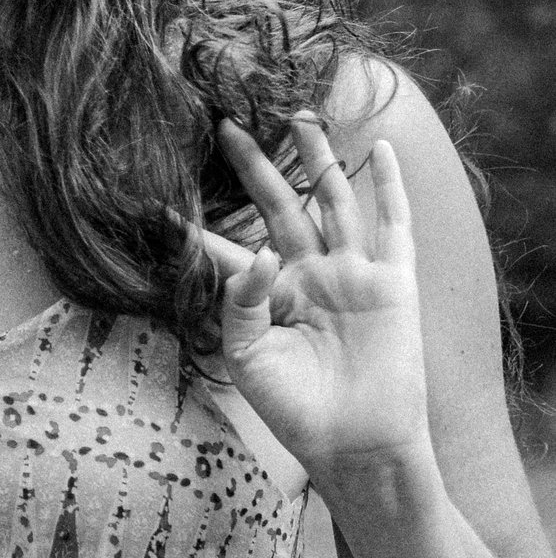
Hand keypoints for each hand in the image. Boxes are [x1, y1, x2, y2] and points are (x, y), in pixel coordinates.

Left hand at [190, 114, 431, 492]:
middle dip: (254, 167)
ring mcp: (351, 274)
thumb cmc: (294, 408)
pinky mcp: (393, 282)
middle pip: (280, 205)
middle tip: (225, 124)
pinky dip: (389, 187)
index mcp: (267, 294)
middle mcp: (308, 274)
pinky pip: (393, 225)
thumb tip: (259, 251)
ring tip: (298, 114)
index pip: (228, 247)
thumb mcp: (248, 354)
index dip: (198, 225)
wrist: (354, 442)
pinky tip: (381, 149)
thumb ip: (241, 301)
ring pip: (332, 201)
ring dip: (317, 158)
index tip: (163, 194)